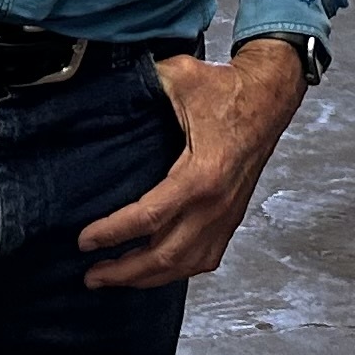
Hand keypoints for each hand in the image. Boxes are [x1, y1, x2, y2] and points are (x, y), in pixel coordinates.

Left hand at [78, 40, 306, 289]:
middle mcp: (215, 205)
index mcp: (200, 175)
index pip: (148, 218)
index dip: (112, 233)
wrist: (270, 97)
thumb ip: (141, 83)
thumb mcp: (180, 77)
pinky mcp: (232, 217)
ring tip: (116, 278)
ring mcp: (226, 216)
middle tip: (91, 275)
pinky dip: (176, 270)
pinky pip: (204, 259)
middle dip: (123, 272)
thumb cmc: (229, 89)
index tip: (84, 240)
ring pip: (185, 265)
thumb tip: (106, 88)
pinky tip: (157, 270)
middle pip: (164, 257)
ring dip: (148, 277)